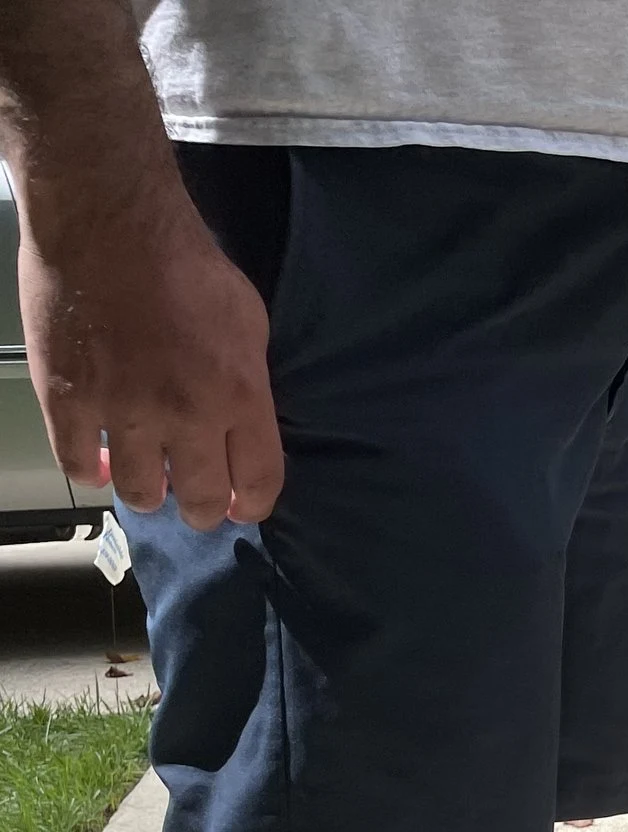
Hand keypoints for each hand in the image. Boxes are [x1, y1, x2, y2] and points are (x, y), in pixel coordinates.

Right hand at [17, 183, 282, 527]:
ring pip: (141, 493)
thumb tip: (242, 423)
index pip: (259, 482)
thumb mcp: (248, 324)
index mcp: (240, 396)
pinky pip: (79, 466)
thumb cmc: (187, 263)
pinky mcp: (66, 399)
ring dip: (149, 494)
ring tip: (149, 479)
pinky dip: (93, 472)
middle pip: (201, 499)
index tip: (241, 507)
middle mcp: (186, 416)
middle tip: (196, 500)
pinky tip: (101, 461)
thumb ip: (247, 383)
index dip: (251, 505)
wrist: (109, 223)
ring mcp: (122, 411)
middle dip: (204, 509)